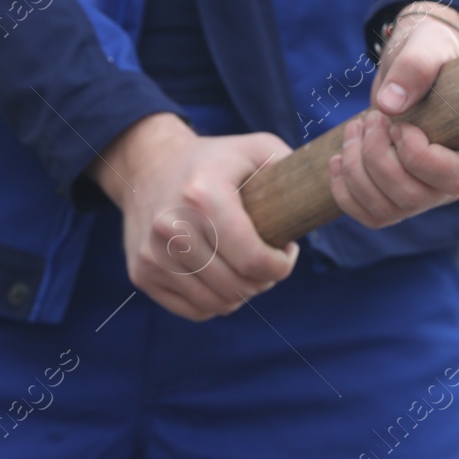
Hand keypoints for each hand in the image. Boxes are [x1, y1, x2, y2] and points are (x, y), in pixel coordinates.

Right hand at [89, 113, 297, 320]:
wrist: (147, 166)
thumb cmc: (214, 160)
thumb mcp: (257, 148)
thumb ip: (292, 166)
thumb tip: (317, 195)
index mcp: (203, 196)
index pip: (254, 259)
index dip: (282, 265)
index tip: (287, 250)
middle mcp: (172, 227)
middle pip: (238, 286)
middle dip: (265, 280)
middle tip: (268, 260)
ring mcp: (152, 254)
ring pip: (218, 304)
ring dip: (242, 293)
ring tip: (247, 268)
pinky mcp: (141, 273)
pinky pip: (194, 310)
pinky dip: (216, 302)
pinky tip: (223, 276)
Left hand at [327, 2, 458, 229]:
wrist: (413, 64)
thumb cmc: (429, 51)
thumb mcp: (426, 45)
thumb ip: (415, 66)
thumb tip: (390, 103)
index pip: (454, 176)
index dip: (417, 154)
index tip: (398, 122)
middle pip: (416, 197)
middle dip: (378, 158)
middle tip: (370, 118)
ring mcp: (431, 193)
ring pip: (389, 210)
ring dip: (358, 172)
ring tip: (353, 129)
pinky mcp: (402, 198)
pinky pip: (372, 216)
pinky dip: (346, 193)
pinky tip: (338, 159)